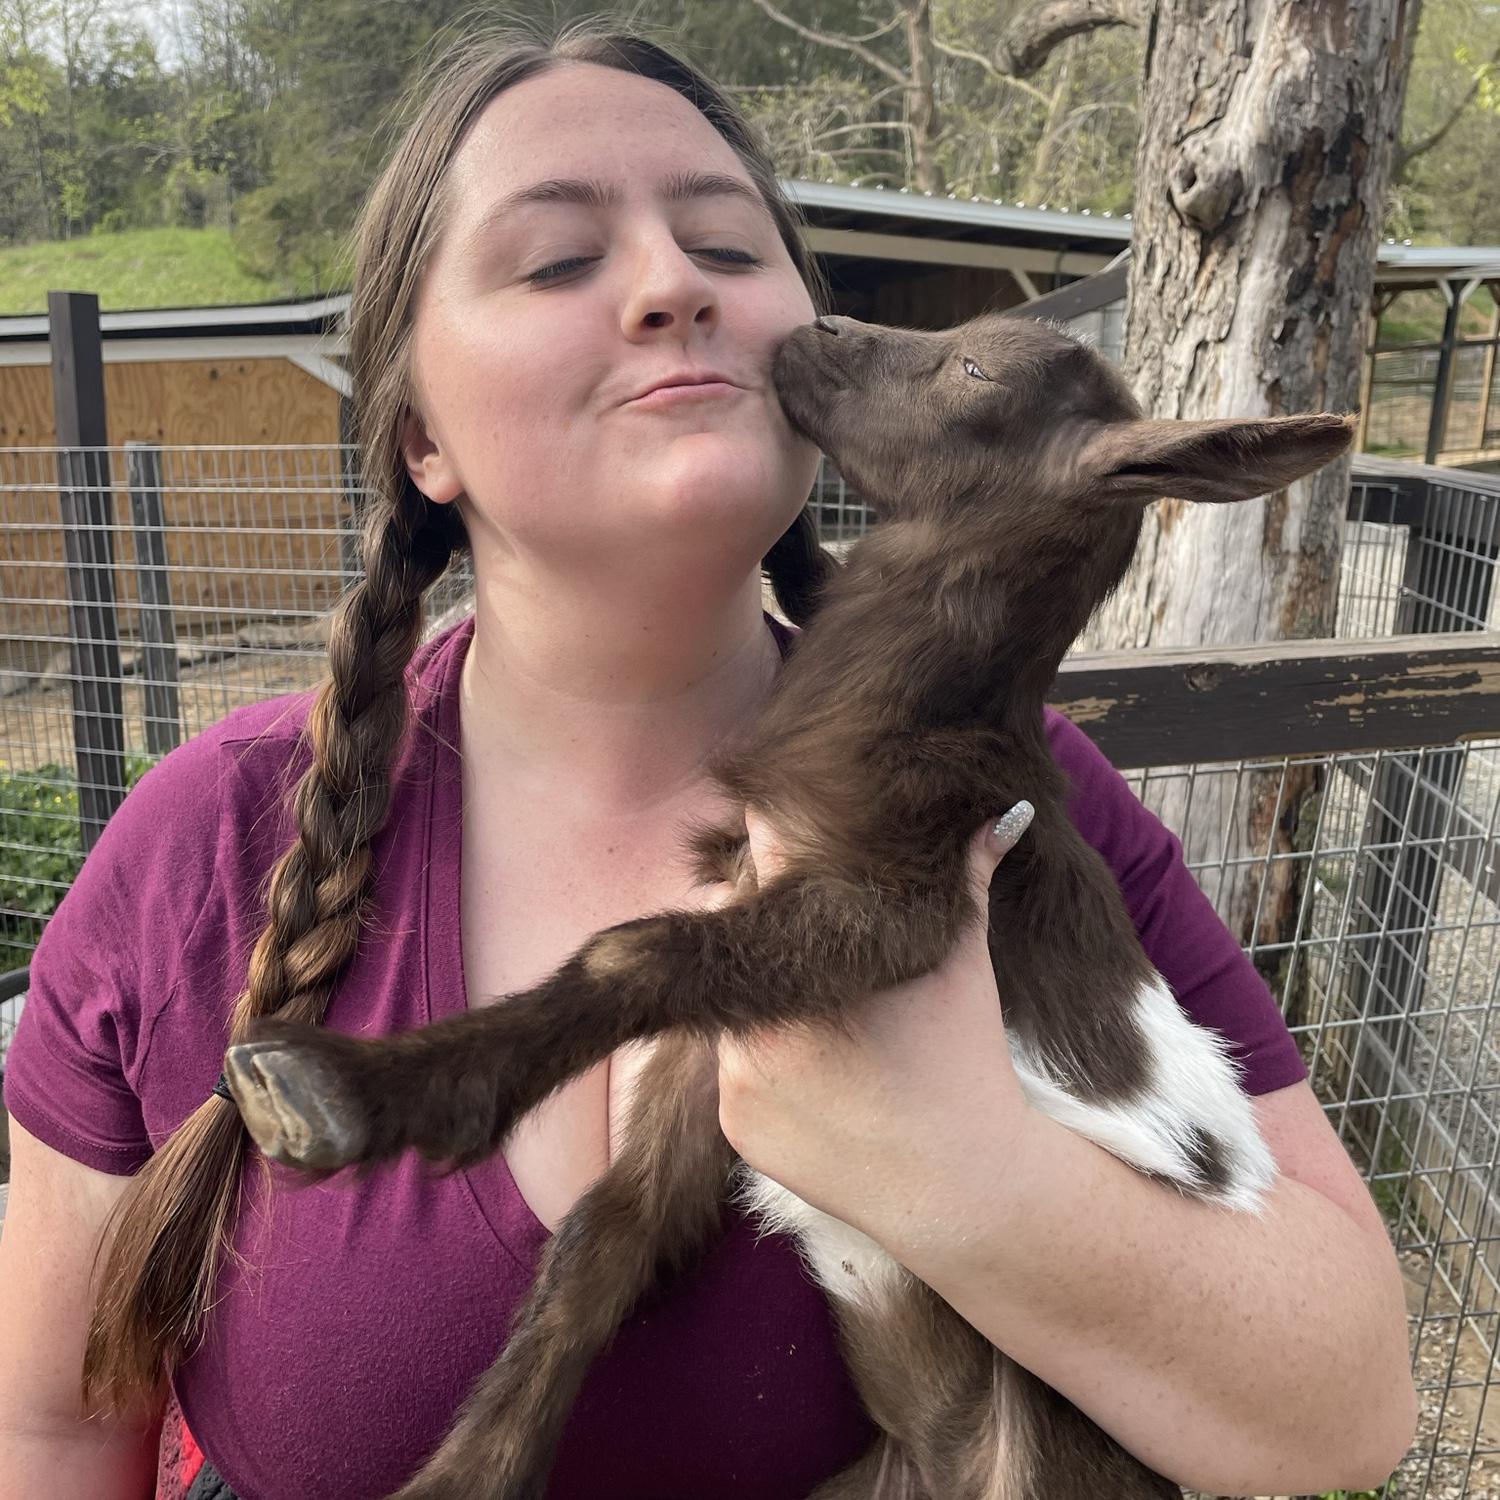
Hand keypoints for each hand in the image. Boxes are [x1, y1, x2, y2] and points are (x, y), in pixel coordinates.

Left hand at [714, 803, 1035, 1253]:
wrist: (961, 1189)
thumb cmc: (966, 1061)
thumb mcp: (965, 962)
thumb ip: (968, 878)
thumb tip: (1003, 811)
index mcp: (815, 953)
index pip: (763, 865)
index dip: (777, 851)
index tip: (792, 850)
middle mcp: (763, 1008)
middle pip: (735, 930)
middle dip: (764, 923)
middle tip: (812, 935)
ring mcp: (739, 1071)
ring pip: (729, 1001)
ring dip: (759, 993)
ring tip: (821, 1013)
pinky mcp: (733, 1124)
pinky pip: (731, 1069)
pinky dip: (760, 1061)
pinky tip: (814, 1072)